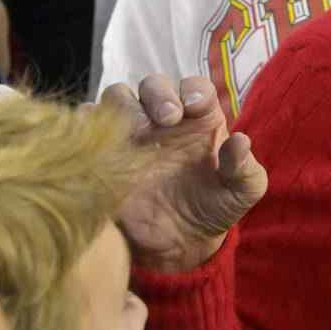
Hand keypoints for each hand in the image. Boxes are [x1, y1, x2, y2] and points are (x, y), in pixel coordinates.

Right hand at [101, 74, 267, 272]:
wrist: (181, 244)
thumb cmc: (216, 209)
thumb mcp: (243, 191)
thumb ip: (244, 167)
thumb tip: (241, 140)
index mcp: (200, 120)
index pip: (195, 87)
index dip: (194, 90)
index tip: (196, 107)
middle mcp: (164, 121)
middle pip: (152, 85)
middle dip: (158, 94)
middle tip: (168, 119)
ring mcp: (131, 136)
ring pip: (117, 98)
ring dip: (123, 105)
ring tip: (136, 131)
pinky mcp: (103, 155)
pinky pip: (86, 127)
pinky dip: (87, 125)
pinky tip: (101, 142)